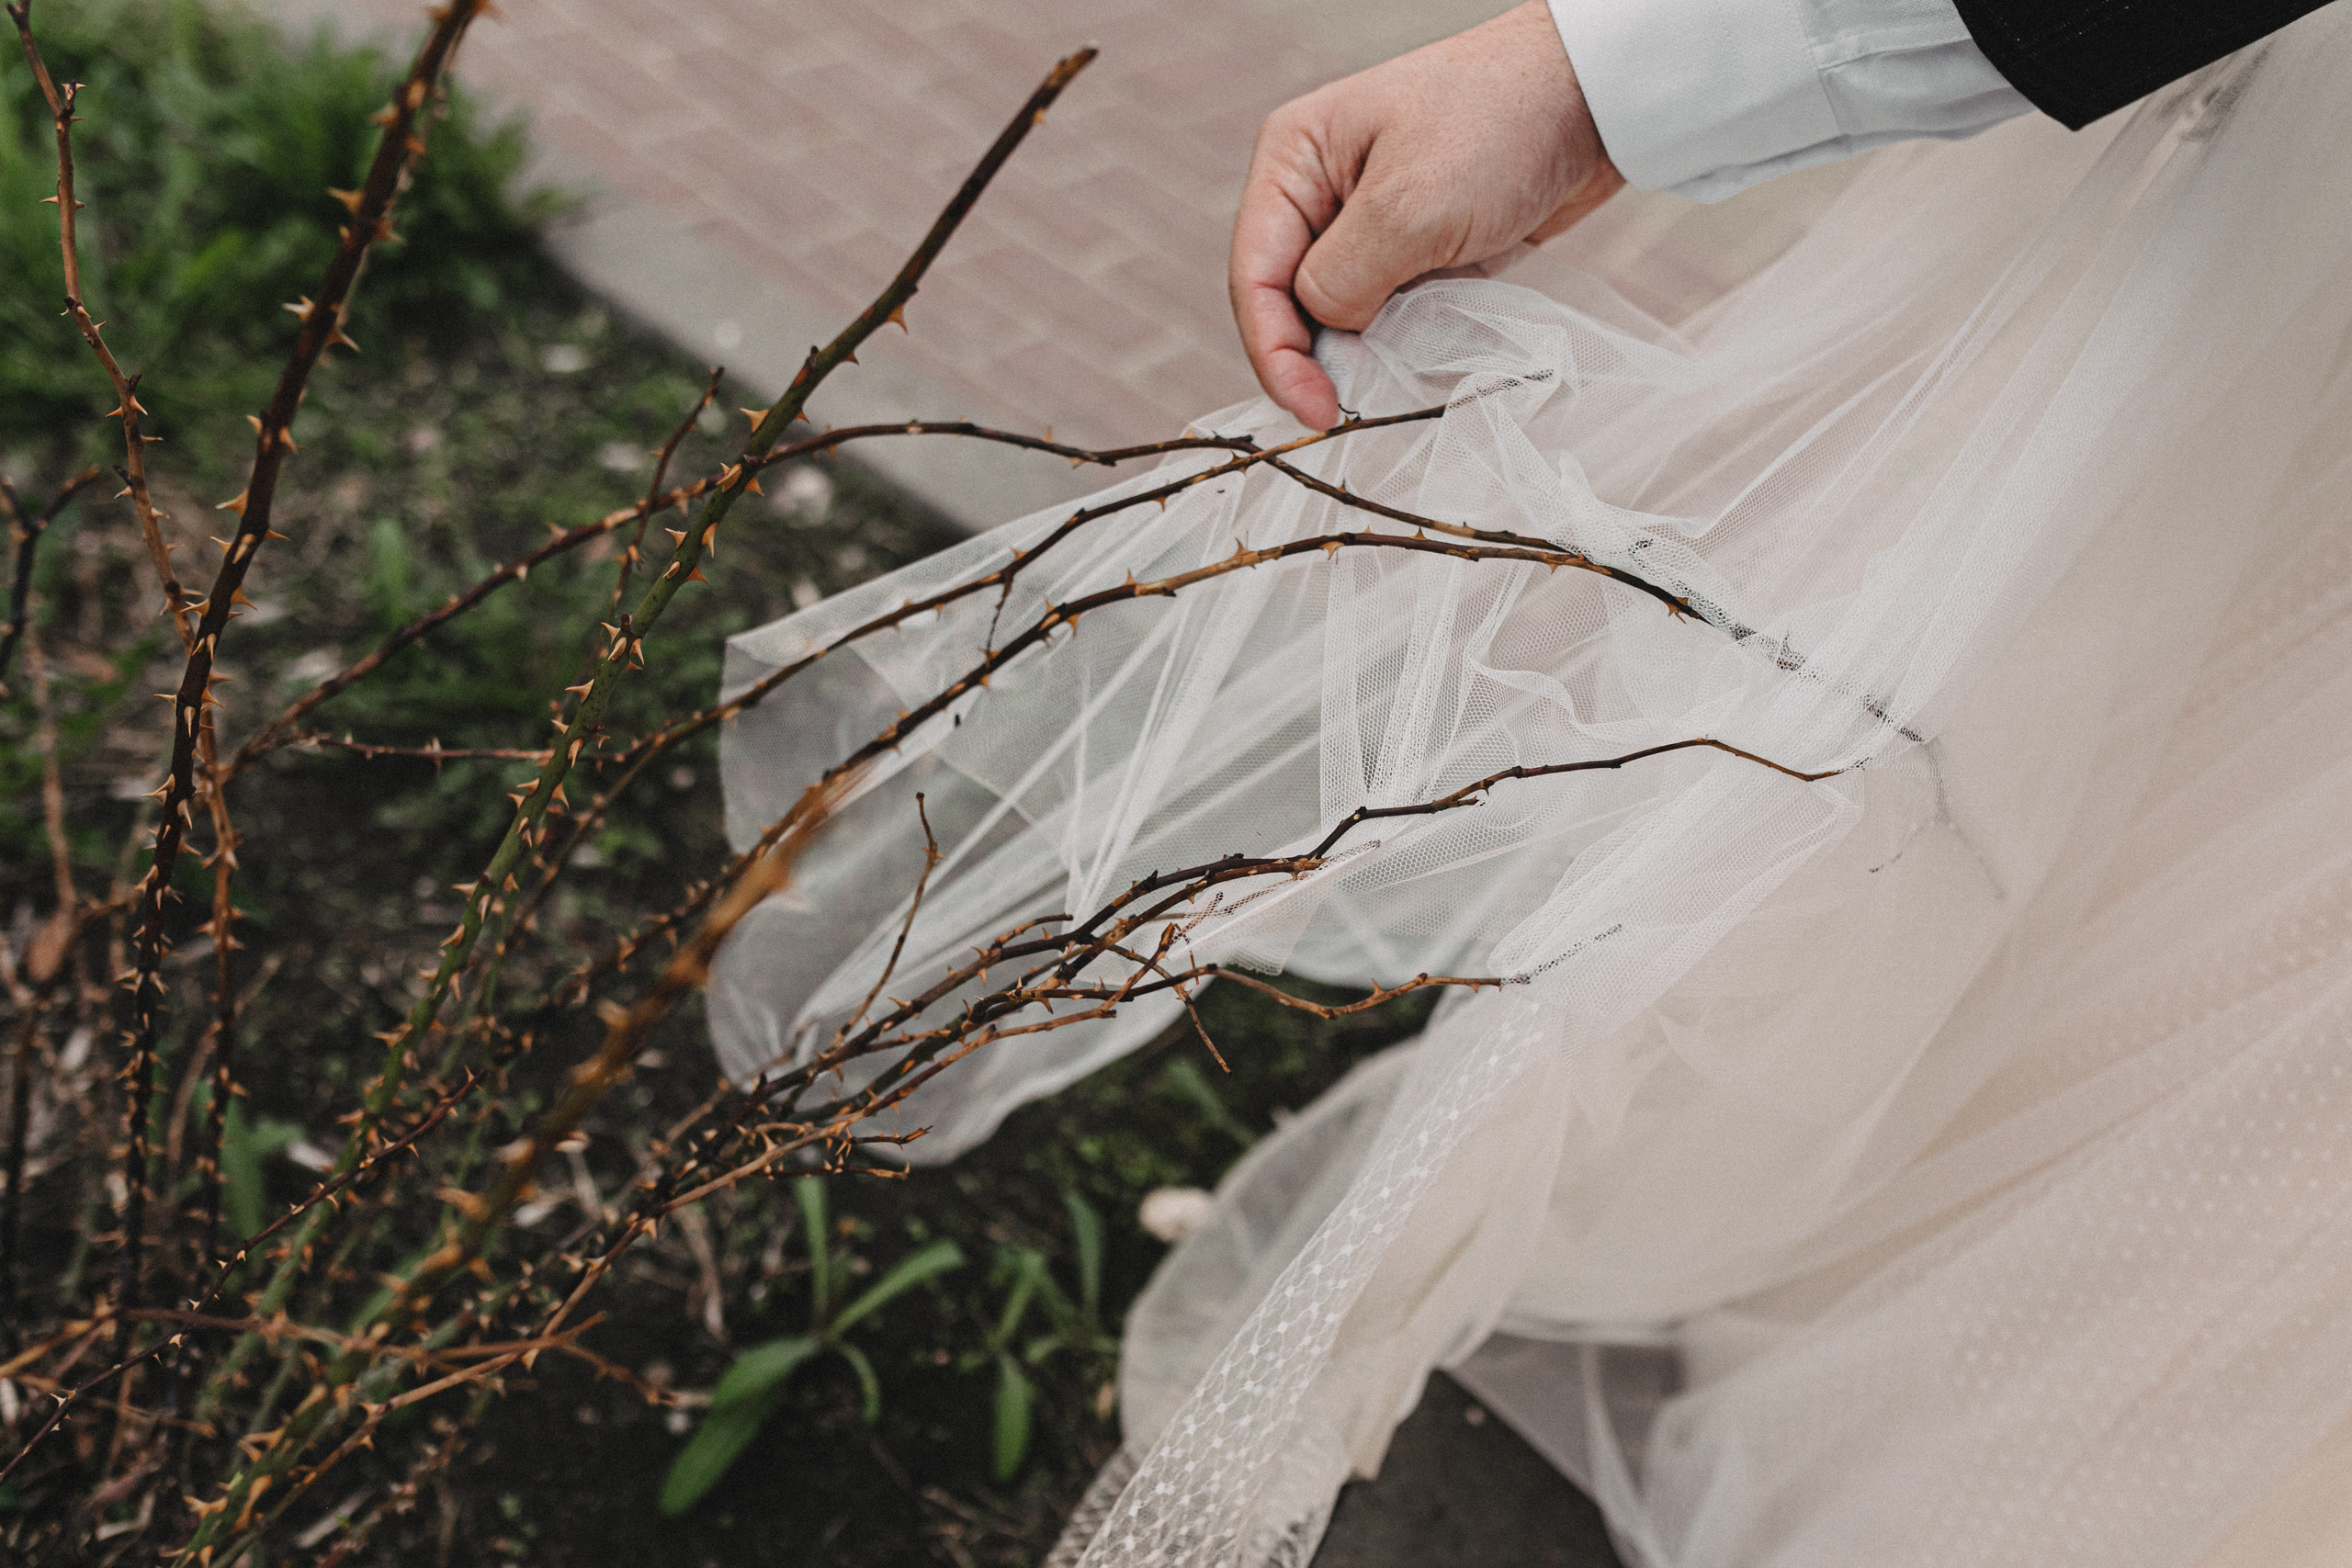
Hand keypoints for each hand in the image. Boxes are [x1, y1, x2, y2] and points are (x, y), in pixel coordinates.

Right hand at [1229, 0, 1622, 428]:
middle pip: (1291, 304)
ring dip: (1370, 353)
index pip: (1255, 278)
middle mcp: (1321, 193)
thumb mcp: (1408, 209)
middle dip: (1320, 358)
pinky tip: (1433, 352)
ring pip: (1345, 317)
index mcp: (1294, 161)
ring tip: (1400, 378)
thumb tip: (1327, 338)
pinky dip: (1410, 341)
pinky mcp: (1418, 248)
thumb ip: (1343, 282)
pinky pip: (1395, 315)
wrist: (1596, 101)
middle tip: (1351, 409)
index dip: (1275, 355)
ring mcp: (1371, 223)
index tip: (1317, 412)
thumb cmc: (1499, 124)